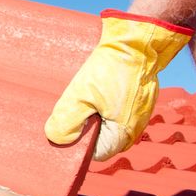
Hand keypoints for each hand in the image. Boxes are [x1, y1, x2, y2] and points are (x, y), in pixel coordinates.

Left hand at [46, 10, 192, 160]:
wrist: (137, 41)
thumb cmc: (111, 68)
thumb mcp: (81, 95)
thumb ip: (67, 120)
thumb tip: (57, 139)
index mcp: (123, 133)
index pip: (95, 154)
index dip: (78, 144)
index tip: (64, 128)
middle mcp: (134, 128)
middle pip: (101, 139)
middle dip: (83, 128)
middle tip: (69, 110)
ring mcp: (138, 113)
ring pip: (107, 123)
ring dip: (92, 114)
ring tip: (80, 98)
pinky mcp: (137, 99)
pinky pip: (115, 109)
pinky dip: (103, 104)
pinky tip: (92, 91)